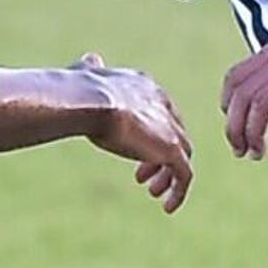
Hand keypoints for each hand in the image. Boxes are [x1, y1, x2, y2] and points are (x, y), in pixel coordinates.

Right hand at [74, 56, 191, 212]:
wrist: (91, 101)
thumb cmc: (83, 90)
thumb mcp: (88, 74)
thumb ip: (91, 69)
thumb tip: (89, 60)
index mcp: (147, 86)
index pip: (161, 112)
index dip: (150, 133)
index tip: (135, 151)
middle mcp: (163, 105)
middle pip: (174, 134)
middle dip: (158, 156)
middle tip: (142, 176)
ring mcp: (171, 129)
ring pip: (181, 156)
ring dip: (167, 175)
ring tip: (153, 191)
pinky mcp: (172, 150)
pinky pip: (185, 176)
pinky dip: (179, 192)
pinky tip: (168, 207)